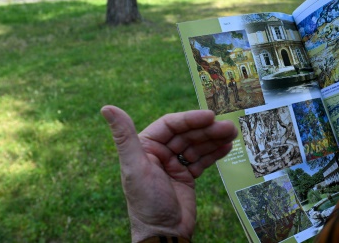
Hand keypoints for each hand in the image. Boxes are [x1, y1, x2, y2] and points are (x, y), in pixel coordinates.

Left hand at [101, 105, 237, 241]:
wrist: (164, 234)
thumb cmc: (146, 202)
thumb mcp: (134, 167)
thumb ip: (123, 137)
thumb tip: (106, 107)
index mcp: (145, 146)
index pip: (170, 125)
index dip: (190, 119)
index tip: (210, 116)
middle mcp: (159, 152)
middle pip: (187, 134)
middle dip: (207, 130)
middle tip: (228, 127)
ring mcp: (173, 164)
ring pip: (197, 145)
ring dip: (214, 139)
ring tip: (232, 134)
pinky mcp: (186, 176)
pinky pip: (202, 159)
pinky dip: (214, 153)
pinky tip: (227, 147)